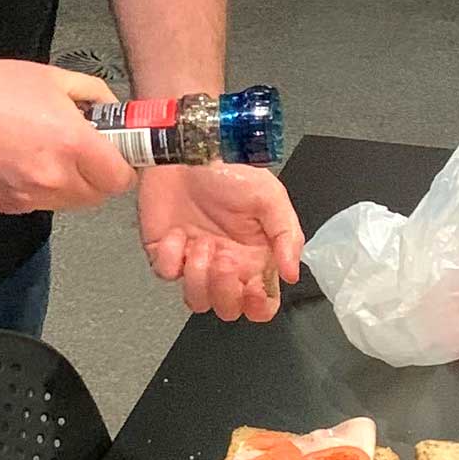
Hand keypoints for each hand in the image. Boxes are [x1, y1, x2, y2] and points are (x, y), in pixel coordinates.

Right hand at [0, 60, 135, 216]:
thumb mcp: (54, 77)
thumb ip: (95, 95)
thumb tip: (114, 114)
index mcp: (71, 144)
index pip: (120, 179)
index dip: (122, 166)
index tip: (116, 154)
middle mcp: (52, 178)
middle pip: (97, 196)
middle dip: (97, 176)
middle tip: (82, 150)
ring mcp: (27, 198)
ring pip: (68, 203)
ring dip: (69, 184)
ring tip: (47, 152)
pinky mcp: (5, 206)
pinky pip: (38, 204)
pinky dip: (39, 189)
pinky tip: (20, 161)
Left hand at [139, 162, 304, 323]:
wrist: (186, 150)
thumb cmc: (230, 171)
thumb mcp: (270, 196)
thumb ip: (287, 236)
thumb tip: (292, 274)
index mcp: (255, 258)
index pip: (262, 303)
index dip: (258, 306)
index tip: (253, 288)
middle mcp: (226, 266)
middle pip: (228, 309)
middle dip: (225, 291)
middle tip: (224, 258)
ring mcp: (194, 263)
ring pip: (196, 301)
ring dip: (198, 276)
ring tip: (201, 243)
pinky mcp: (165, 254)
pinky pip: (166, 274)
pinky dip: (171, 256)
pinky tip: (177, 233)